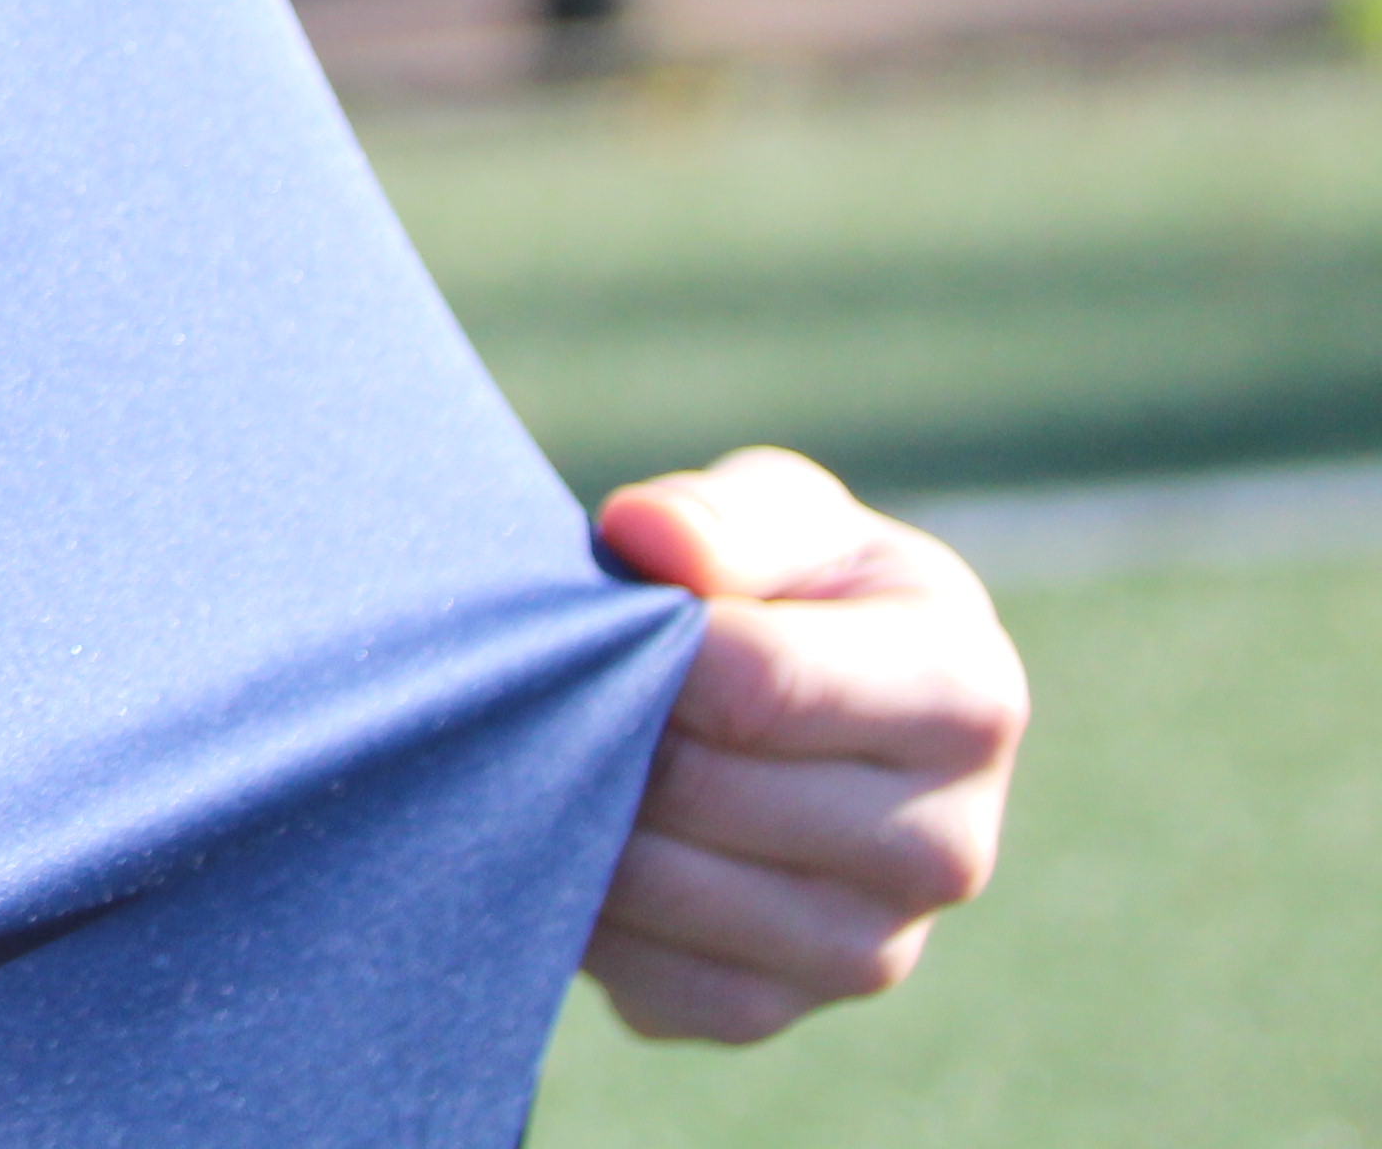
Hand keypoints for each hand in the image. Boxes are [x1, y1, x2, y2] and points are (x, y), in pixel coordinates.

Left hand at [586, 446, 1029, 1042]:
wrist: (777, 705)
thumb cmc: (778, 586)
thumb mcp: (775, 517)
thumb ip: (722, 517)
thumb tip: (654, 538)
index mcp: (967, 696)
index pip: (760, 683)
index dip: (650, 643)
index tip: (610, 611)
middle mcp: (949, 844)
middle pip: (703, 790)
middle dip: (607, 726)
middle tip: (560, 682)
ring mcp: (873, 947)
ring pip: (667, 889)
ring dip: (581, 816)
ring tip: (558, 748)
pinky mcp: (780, 1008)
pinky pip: (648, 982)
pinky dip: (585, 913)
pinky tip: (577, 839)